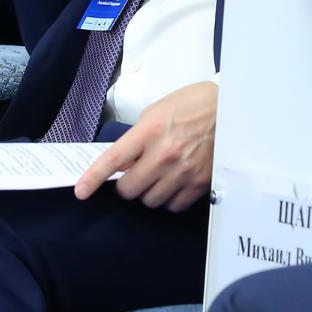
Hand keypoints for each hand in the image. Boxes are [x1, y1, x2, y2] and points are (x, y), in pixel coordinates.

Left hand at [74, 81, 215, 211]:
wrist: (230, 109)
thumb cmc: (192, 105)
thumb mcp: (157, 111)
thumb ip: (138, 137)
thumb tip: (124, 163)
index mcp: (150, 130)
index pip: (113, 159)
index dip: (93, 178)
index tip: (81, 191)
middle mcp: (165, 154)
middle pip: (129, 189)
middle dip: (127, 184)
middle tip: (134, 174)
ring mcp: (183, 171)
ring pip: (150, 200)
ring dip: (148, 191)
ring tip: (158, 176)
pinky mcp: (200, 184)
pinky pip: (173, 206)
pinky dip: (169, 199)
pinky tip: (173, 183)